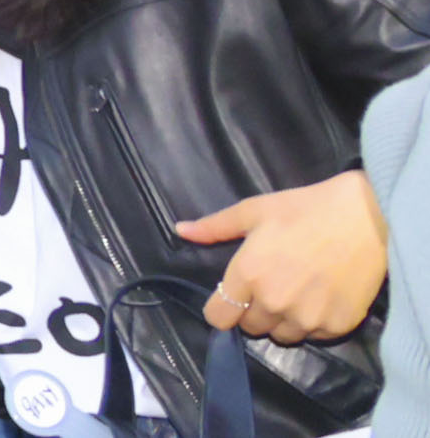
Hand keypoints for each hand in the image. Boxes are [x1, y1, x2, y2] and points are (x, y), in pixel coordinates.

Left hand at [181, 172, 389, 341]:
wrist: (366, 219)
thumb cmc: (304, 210)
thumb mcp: (253, 211)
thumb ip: (214, 227)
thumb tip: (180, 230)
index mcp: (248, 275)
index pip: (219, 318)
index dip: (221, 310)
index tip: (230, 299)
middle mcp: (274, 302)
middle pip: (250, 327)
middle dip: (253, 311)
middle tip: (269, 286)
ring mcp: (307, 318)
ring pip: (282, 335)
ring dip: (282, 320)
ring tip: (295, 292)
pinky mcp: (337, 326)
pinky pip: (313, 336)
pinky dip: (312, 323)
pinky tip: (319, 298)